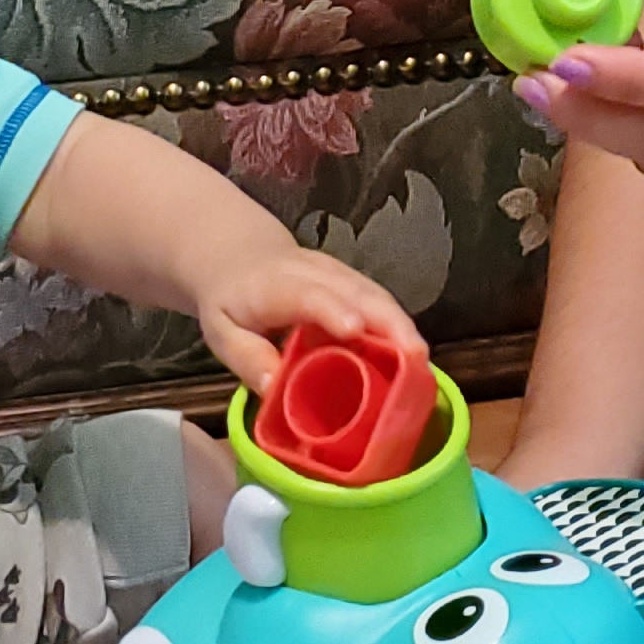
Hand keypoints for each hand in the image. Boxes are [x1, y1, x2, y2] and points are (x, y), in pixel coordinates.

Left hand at [191, 245, 418, 397]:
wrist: (240, 256)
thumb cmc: (231, 301)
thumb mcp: (221, 331)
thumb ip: (246, 356)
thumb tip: (273, 386)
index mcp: (275, 285)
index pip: (308, 294)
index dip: (332, 310)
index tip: (354, 330)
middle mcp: (314, 273)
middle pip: (358, 291)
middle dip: (389, 321)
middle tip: (415, 358)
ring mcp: (339, 274)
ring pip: (377, 295)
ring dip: (402, 326)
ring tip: (422, 364)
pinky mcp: (354, 282)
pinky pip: (381, 302)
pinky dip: (399, 327)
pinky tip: (413, 357)